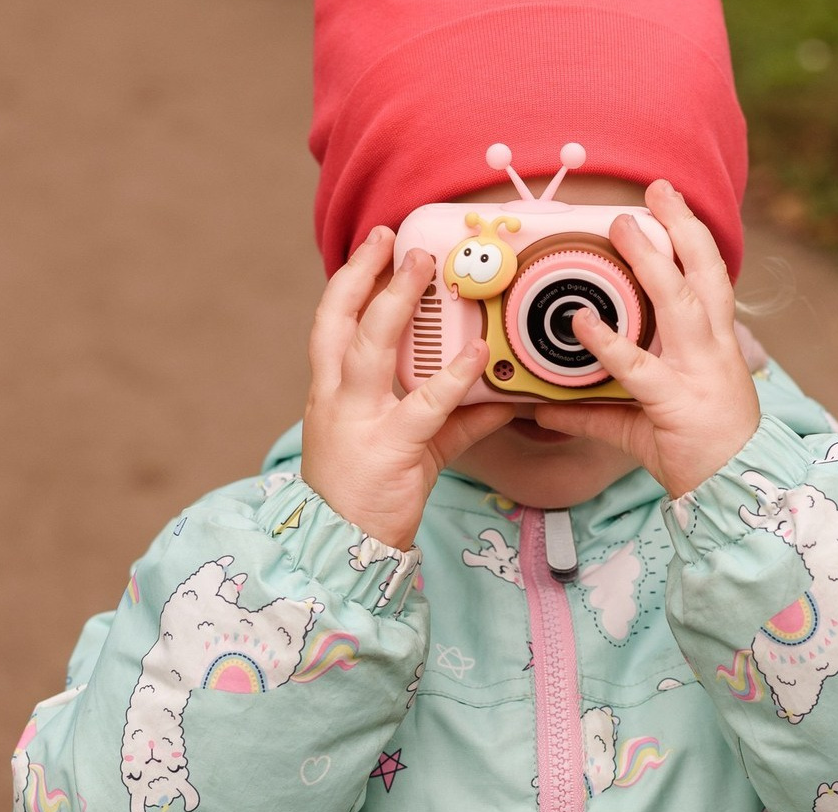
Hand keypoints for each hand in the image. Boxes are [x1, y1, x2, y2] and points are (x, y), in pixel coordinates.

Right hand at [301, 228, 514, 548]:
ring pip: (370, 347)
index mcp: (332, 392)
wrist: (344, 545)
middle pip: (340, 320)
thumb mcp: (413, 447)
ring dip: (396, 303)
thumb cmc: (372, 493)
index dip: (350, 281)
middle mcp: (337, 398)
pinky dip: (453, 378)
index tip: (374, 249)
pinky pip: (424, 405)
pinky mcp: (390, 448)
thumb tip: (504, 396)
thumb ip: (456, 417)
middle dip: (365, 274)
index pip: (332, 324)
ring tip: (423, 270)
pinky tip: (476, 355)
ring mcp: (358, 421)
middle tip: (396, 240)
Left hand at [535, 180, 761, 496]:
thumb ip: (592, 412)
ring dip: (652, 262)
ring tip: (623, 228)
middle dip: (682, 228)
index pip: (710, 280)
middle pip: (705, 274)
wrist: (734, 490)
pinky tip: (581, 322)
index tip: (670, 207)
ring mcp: (698, 373)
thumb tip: (541, 407)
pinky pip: (638, 367)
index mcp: (714, 347)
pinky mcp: (677, 402)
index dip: (692, 240)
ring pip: (680, 303)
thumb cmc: (697, 453)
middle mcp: (712, 351)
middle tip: (657, 190)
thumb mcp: (642, 424)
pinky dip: (607, 344)